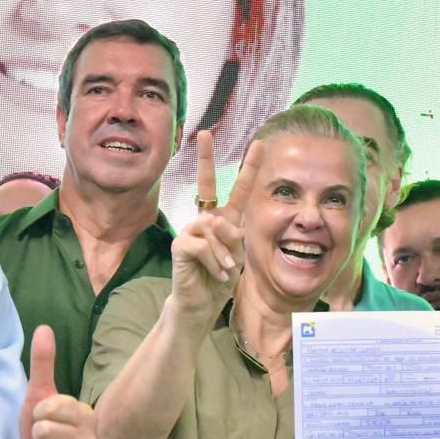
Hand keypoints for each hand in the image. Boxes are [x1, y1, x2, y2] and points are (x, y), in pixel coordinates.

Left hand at [17, 325, 97, 438]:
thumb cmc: (42, 427)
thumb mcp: (39, 394)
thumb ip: (43, 363)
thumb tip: (44, 327)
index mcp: (87, 413)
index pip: (51, 406)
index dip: (39, 412)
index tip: (45, 417)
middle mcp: (93, 438)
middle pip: (44, 430)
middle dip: (35, 435)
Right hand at [168, 132, 262, 321]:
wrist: (202, 304)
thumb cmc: (220, 280)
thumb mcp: (238, 257)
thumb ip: (233, 237)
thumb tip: (218, 221)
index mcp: (225, 221)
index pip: (237, 190)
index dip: (249, 168)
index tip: (258, 144)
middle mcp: (206, 220)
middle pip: (207, 183)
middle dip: (206, 158)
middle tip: (204, 134)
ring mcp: (191, 230)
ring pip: (214, 227)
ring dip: (225, 253)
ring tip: (227, 270)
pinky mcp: (180, 244)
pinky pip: (203, 245)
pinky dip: (215, 262)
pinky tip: (217, 273)